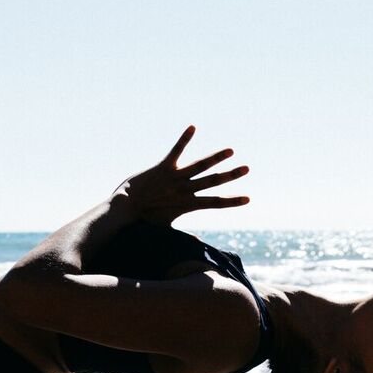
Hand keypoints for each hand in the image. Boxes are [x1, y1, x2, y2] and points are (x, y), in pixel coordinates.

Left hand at [118, 126, 249, 226]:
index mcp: (187, 204)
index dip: (232, 201)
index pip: (215, 202)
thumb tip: (196, 245)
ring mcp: (174, 178)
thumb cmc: (145, 220)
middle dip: (230, 175)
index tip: (248, 199)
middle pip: (212, 181)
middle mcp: (184, 190)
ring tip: (230, 150)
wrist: (125, 210)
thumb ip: (182, 235)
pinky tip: (192, 127)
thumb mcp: (166, 229)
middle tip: (247, 168)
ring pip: (200, 166)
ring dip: (216, 157)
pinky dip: (184, 139)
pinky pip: (176, 151)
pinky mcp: (163, 168)